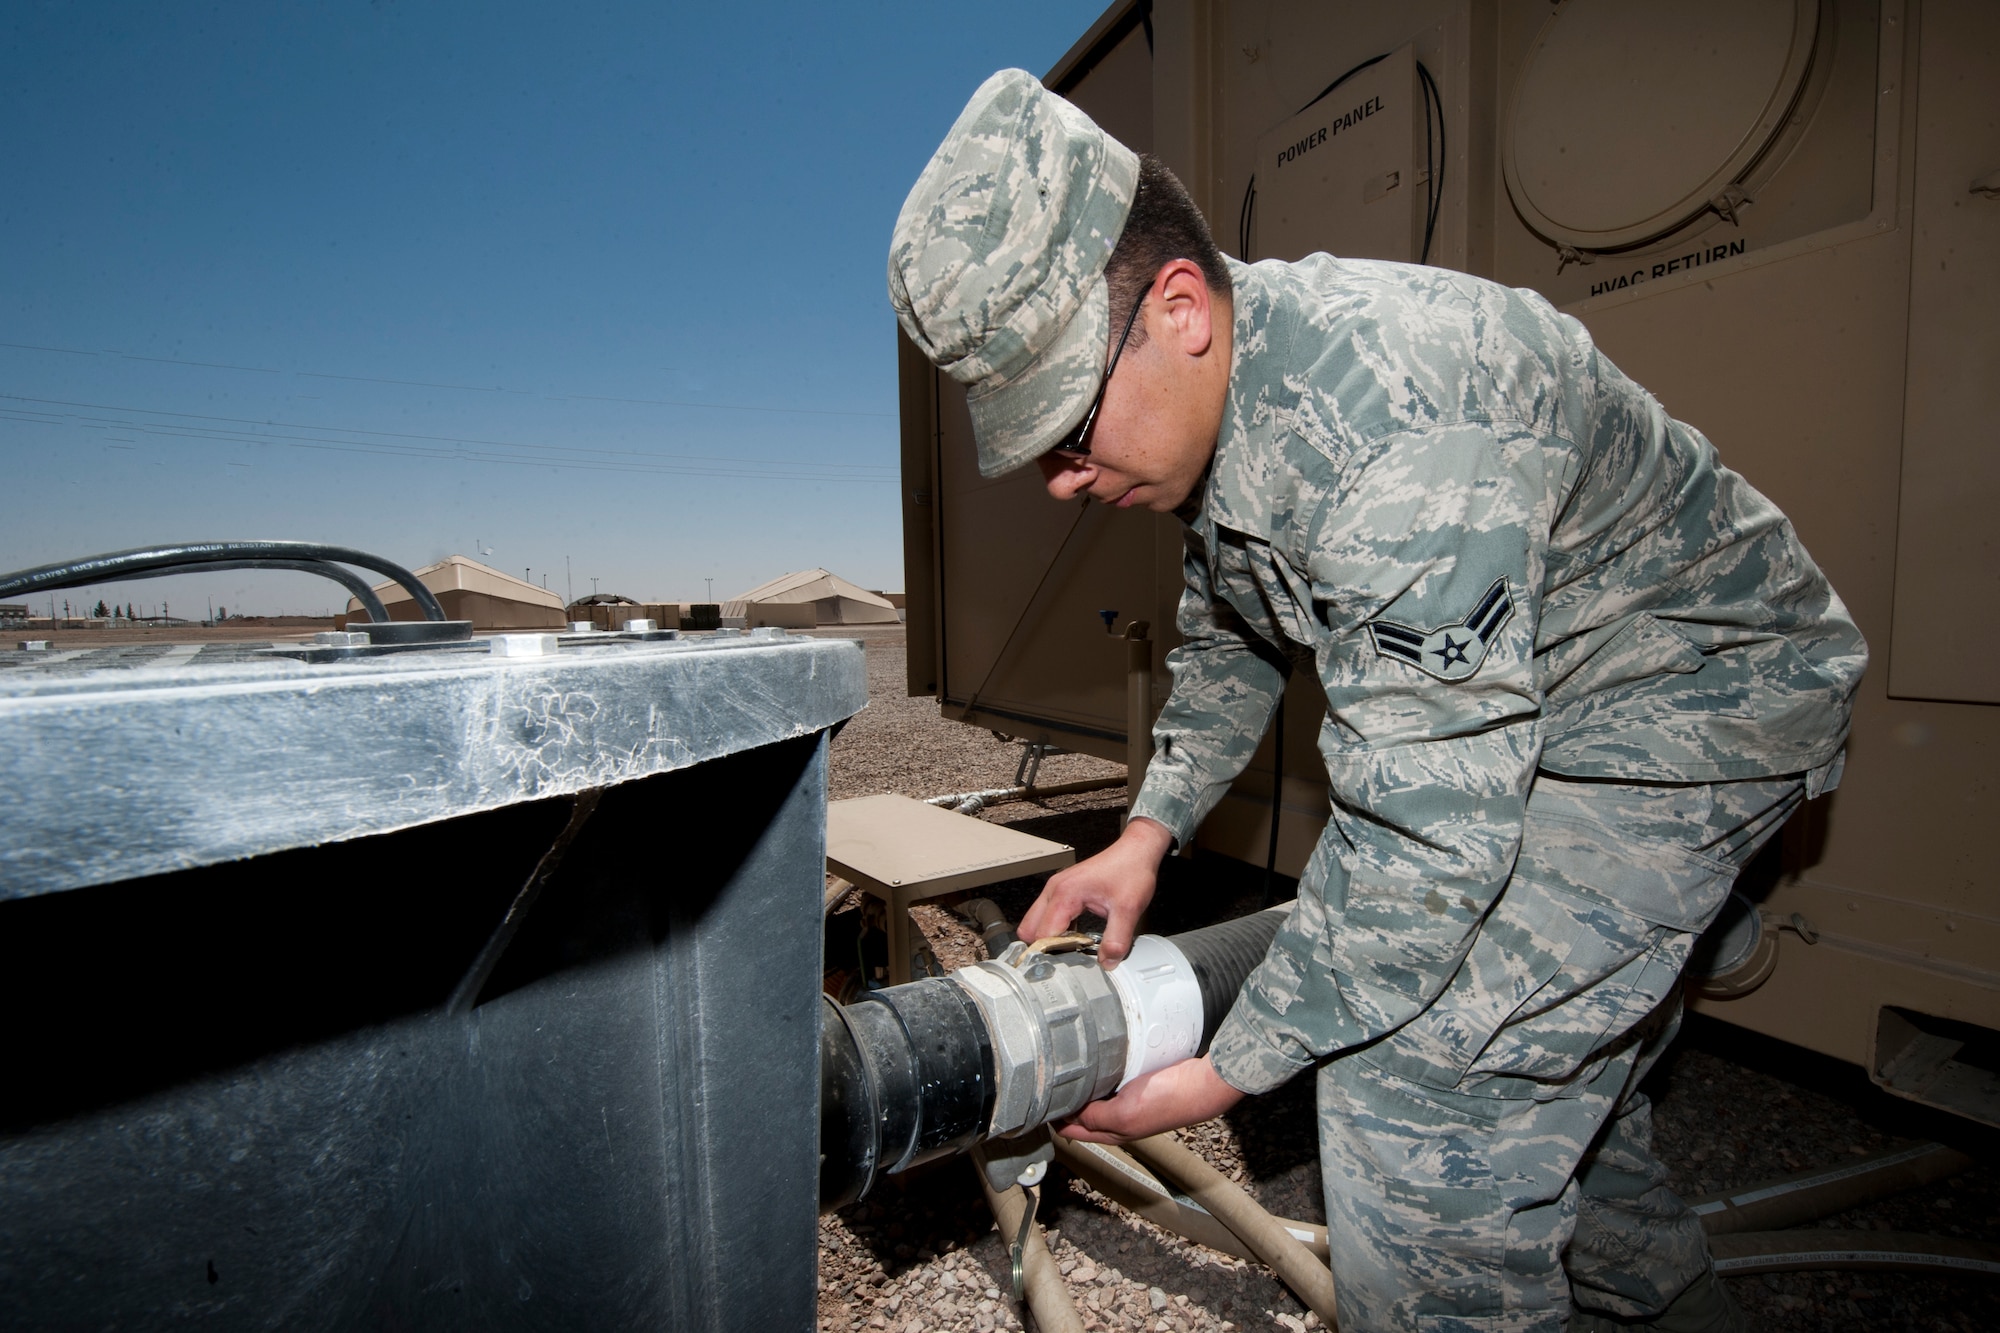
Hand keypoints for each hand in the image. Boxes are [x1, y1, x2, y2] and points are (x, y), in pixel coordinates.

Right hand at [1016, 817, 1172, 966]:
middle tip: (1065, 960)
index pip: (1043, 934)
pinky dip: (1055, 930)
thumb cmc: (1130, 870)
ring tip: (1072, 949)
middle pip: (1030, 929)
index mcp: (1065, 894)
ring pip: (1035, 923)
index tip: (1066, 966)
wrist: (1136, 851)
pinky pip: (1046, 916)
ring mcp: (1056, 889)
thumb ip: (1116, 939)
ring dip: (1048, 939)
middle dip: (1043, 948)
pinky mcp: (1062, 891)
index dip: (1052, 954)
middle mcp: (1055, 890)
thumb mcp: (1128, 909)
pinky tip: (1075, 936)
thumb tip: (1106, 962)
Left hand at [1056, 1055, 1243, 1143]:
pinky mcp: (1143, 1086)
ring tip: (1063, 1071)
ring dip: (1081, 1088)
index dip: (1054, 1121)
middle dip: (1063, 1104)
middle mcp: (1121, 1119)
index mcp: (1114, 1131)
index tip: (1035, 1105)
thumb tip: (1070, 1114)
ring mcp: (1133, 1102)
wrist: (1204, 1085)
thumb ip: (1095, 1116)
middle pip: (1083, 1115)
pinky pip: (1114, 1081)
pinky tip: (1096, 1061)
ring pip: (1097, 1097)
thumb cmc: (1170, 1099)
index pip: (1074, 1131)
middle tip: (1044, 1084)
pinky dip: (1101, 1075)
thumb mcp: (1124, 1113)